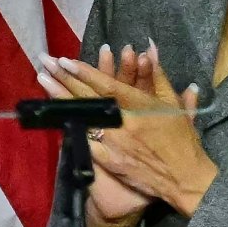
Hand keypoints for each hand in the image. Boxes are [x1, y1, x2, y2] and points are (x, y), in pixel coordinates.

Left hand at [42, 41, 217, 216]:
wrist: (185, 179)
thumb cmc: (181, 140)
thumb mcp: (173, 105)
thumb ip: (158, 76)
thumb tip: (149, 48)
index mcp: (140, 106)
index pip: (107, 85)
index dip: (84, 72)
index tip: (65, 59)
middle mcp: (123, 122)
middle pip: (88, 97)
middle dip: (64, 78)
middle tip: (46, 63)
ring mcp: (113, 143)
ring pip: (82, 117)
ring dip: (60, 99)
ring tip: (43, 82)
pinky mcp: (108, 161)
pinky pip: (85, 142)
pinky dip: (70, 127)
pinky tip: (53, 115)